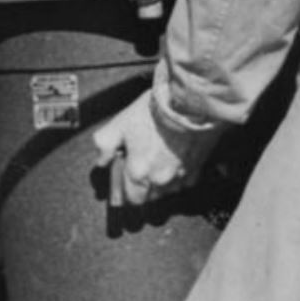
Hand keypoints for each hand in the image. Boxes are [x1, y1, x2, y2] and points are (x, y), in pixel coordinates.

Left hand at [92, 84, 218, 210]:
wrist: (189, 100)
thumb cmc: (155, 111)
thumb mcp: (120, 122)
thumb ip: (105, 144)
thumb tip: (101, 160)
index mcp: (139, 173)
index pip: (130, 200)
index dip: (125, 191)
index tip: (124, 180)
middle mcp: (160, 181)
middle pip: (149, 198)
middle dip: (142, 187)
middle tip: (140, 167)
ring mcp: (181, 176)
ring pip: (167, 191)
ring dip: (160, 183)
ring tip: (157, 160)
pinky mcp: (197, 169)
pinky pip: (184, 180)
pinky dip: (178, 174)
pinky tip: (174, 157)